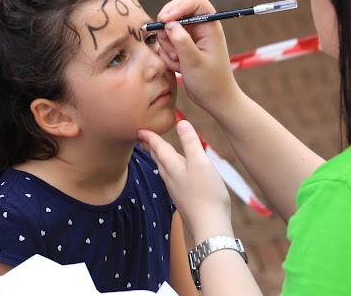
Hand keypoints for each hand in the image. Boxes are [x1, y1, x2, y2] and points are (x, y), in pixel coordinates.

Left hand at [138, 120, 233, 244]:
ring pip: (163, 170)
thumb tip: (181, 122)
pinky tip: (175, 174)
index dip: (150, 137)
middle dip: (150, 147)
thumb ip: (191, 143)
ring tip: (156, 153)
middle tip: (142, 139)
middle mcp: (171, 178)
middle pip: (158, 159)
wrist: (209, 228)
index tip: (140, 129)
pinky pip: (171, 179)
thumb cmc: (207, 194)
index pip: (159, 148)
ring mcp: (176, 190)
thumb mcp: (201, 163)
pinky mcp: (183, 199)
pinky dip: (168, 169)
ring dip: (158, 159)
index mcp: (173, 167)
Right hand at [156, 0, 240, 113]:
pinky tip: (178, 67)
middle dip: (168, 26)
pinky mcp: (183, 46)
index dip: (178, 6)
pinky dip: (167, 53)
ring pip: (169, 27)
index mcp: (210, 26)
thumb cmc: (211, 82)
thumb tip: (169, 24)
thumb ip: (182, 41)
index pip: (195, 1)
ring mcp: (192, 36)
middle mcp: (201, 27)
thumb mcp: (195, 62)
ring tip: (178, 62)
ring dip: (167, 44)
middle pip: (178, 9)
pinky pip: (167, 42)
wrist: (215, 100)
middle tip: (165, 41)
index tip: (165, 19)